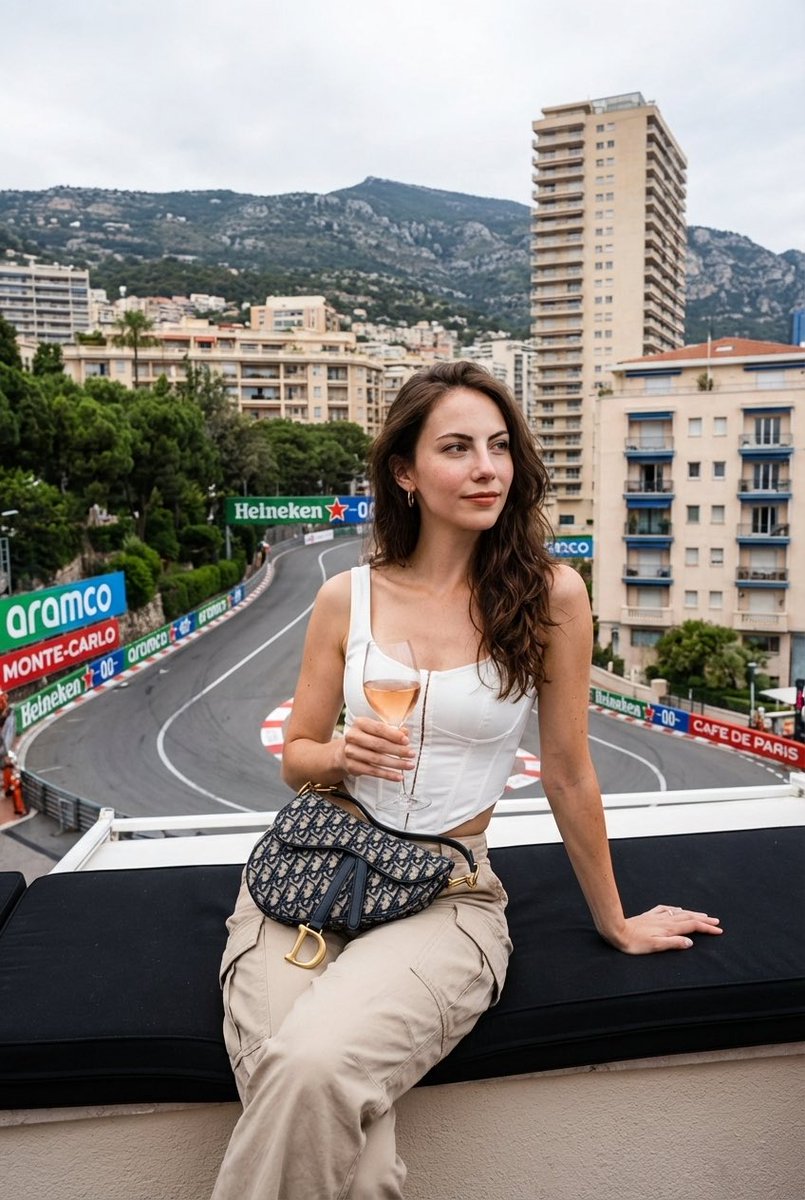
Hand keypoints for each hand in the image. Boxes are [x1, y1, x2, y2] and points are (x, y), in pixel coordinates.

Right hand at [340, 716, 416, 782]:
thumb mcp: (377, 731)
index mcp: (360, 723)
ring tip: (409, 765)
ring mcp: (350, 751)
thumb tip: (405, 732)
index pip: (379, 728)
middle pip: (378, 744)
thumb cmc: (366, 738)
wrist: (345, 752)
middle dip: (398, 750)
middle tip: (412, 754)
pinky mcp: (351, 766)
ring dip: (396, 763)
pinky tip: (398, 776)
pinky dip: (387, 775)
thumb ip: (392, 730)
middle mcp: (352, 736)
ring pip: (376, 759)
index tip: (407, 741)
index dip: (394, 735)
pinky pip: (372, 771)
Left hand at [606, 905, 722, 954]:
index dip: (706, 928)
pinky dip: (676, 909)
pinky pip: (666, 909)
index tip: (718, 930)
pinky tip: (677, 909)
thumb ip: (673, 943)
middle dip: (704, 919)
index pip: (692, 926)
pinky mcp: (649, 915)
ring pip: (679, 913)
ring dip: (692, 913)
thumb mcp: (655, 947)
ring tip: (703, 915)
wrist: (616, 931)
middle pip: (689, 917)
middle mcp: (665, 920)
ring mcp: (657, 916)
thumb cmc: (634, 943)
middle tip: (716, 921)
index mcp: (669, 928)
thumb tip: (690, 942)